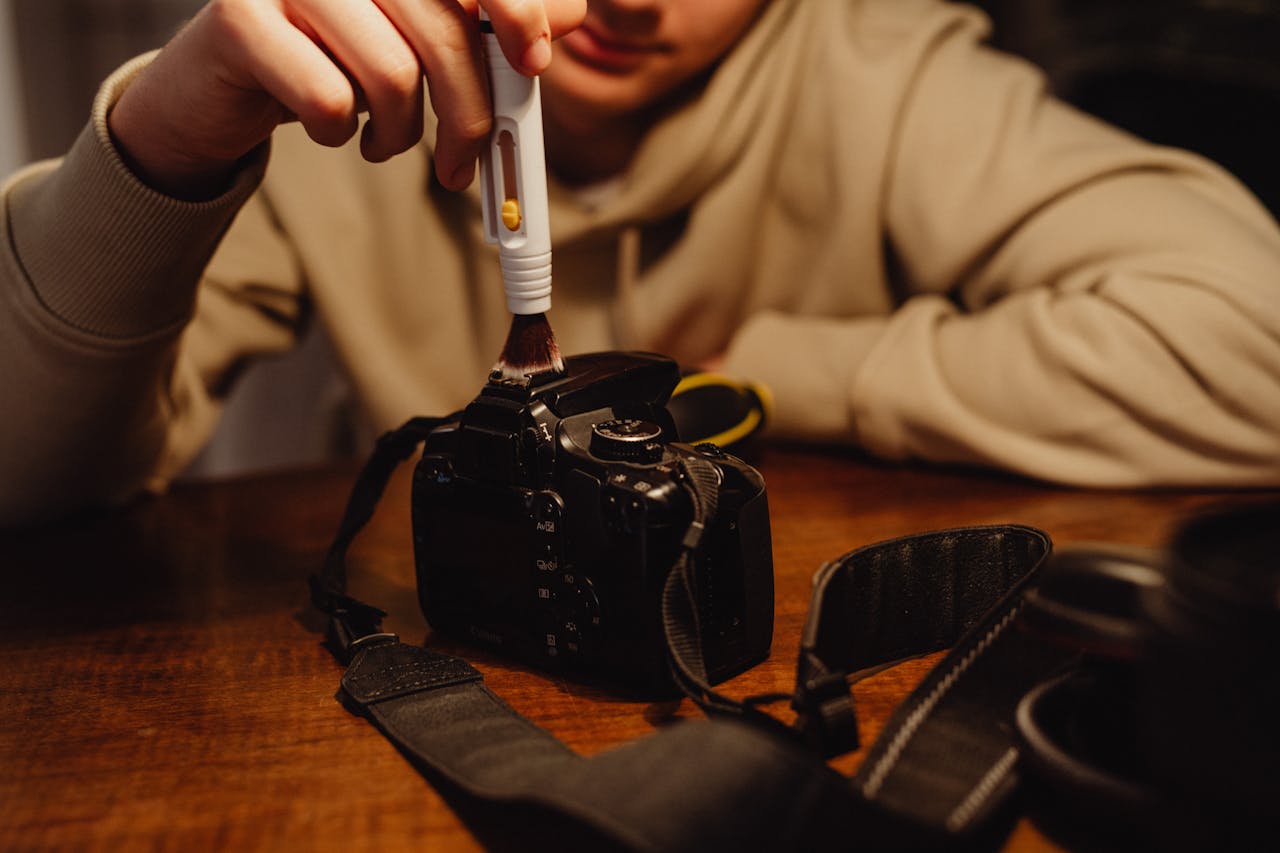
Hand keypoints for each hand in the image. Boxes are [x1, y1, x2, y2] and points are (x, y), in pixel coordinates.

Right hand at [107, 0, 584, 198]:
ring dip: (400, 133)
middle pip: (443, 32)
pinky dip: (341, 133)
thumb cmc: (334, 57)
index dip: (516, 9)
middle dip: (468, 113)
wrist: (222, 80)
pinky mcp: (238, 17)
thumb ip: (489, 23)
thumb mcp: (418, 39)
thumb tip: (567, 14)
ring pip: (392, 73)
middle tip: (463, 162)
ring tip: (381, 138)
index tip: (534, 60)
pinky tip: (328, 125)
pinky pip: (329, 100)